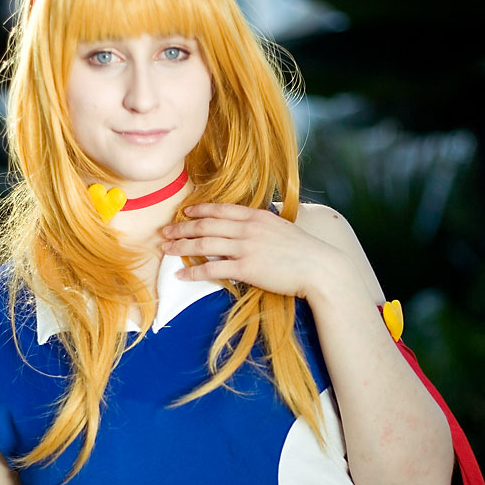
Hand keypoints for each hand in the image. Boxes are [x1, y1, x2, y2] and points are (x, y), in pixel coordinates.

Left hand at [161, 203, 352, 299]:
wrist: (319, 267)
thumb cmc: (305, 251)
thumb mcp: (282, 229)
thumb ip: (263, 226)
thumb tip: (252, 228)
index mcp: (256, 216)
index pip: (221, 209)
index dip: (200, 210)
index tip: (185, 212)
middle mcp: (247, 228)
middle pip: (206, 225)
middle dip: (182, 228)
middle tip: (165, 231)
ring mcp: (245, 247)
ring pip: (204, 244)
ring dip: (182, 246)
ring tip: (166, 249)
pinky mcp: (246, 268)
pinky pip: (212, 268)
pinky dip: (194, 271)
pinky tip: (181, 275)